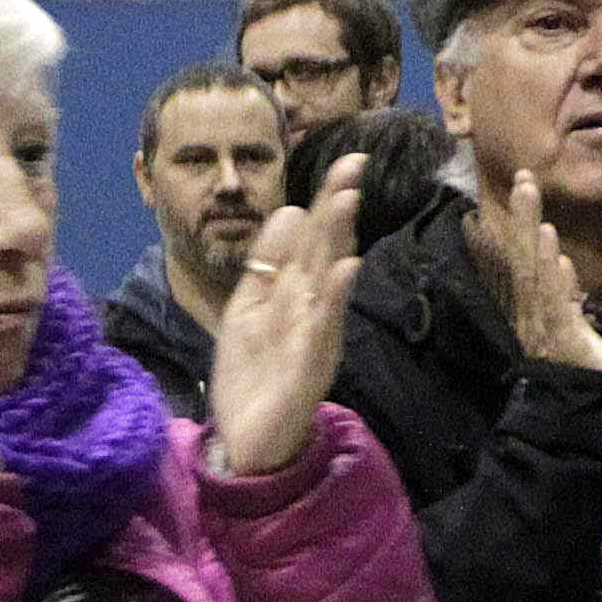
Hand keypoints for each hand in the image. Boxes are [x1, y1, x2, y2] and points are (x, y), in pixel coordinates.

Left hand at [209, 156, 367, 477]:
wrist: (248, 441)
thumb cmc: (253, 376)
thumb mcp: (249, 308)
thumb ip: (269, 264)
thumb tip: (291, 209)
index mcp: (296, 293)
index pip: (316, 238)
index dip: (328, 199)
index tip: (347, 160)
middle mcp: (313, 309)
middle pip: (327, 249)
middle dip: (338, 207)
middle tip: (354, 163)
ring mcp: (314, 336)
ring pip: (329, 280)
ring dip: (339, 239)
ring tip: (347, 199)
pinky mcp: (309, 367)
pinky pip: (323, 327)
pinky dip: (335, 298)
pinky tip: (345, 269)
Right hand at [496, 172, 601, 374]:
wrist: (583, 415)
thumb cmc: (580, 375)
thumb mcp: (573, 328)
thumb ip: (565, 298)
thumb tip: (560, 265)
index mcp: (533, 312)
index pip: (519, 264)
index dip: (512, 230)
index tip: (511, 193)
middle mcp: (531, 315)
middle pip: (521, 258)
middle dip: (520, 216)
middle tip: (523, 176)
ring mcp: (543, 326)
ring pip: (532, 270)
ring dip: (530, 230)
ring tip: (530, 194)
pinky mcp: (562, 339)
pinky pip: (554, 299)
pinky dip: (551, 270)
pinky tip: (550, 243)